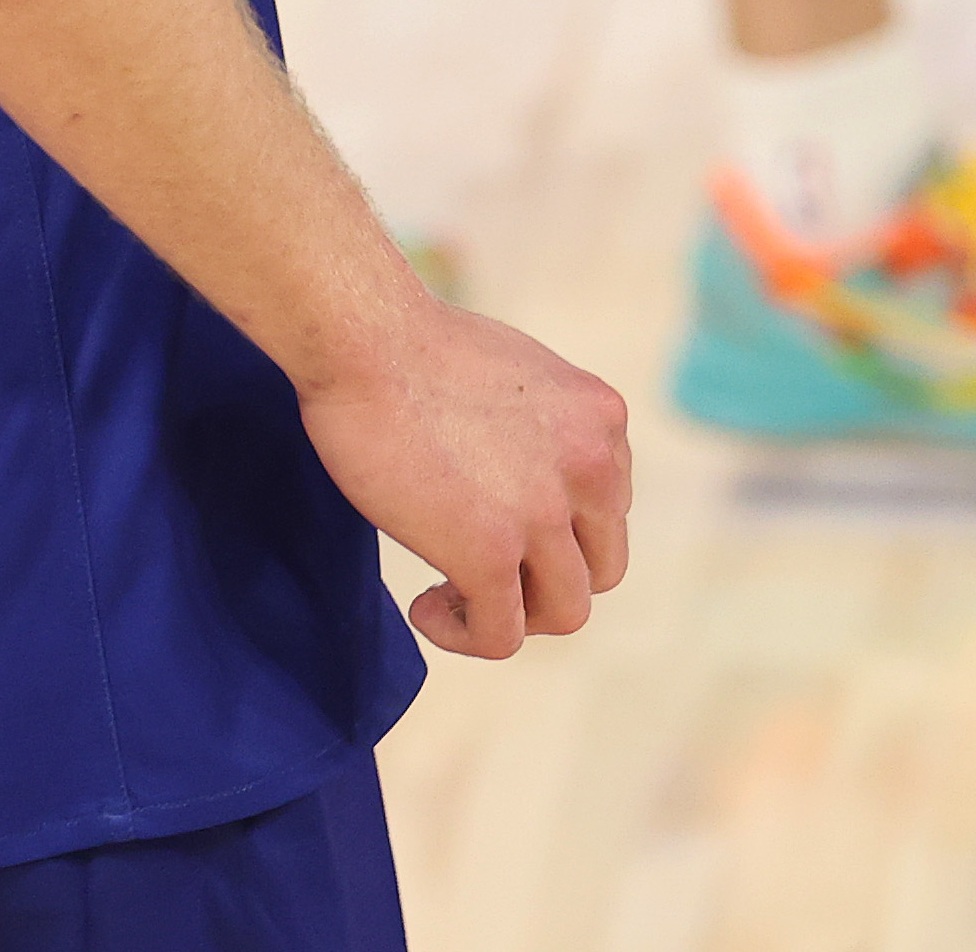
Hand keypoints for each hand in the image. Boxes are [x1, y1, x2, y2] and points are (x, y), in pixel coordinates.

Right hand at [297, 297, 633, 661]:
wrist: (366, 340)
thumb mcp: (518, 376)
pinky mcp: (490, 552)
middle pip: (603, 568)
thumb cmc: (413, 347)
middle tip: (482, 568)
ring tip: (452, 592)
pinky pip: (502, 635)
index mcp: (602, 419)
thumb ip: (543, 430)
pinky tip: (425, 603)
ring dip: (513, 615)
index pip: (609, 511)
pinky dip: (465, 634)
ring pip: (566, 611)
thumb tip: (521, 478)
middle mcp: (592, 466)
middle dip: (545, 580)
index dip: (556, 532)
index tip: (497, 522)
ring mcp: (546, 513)